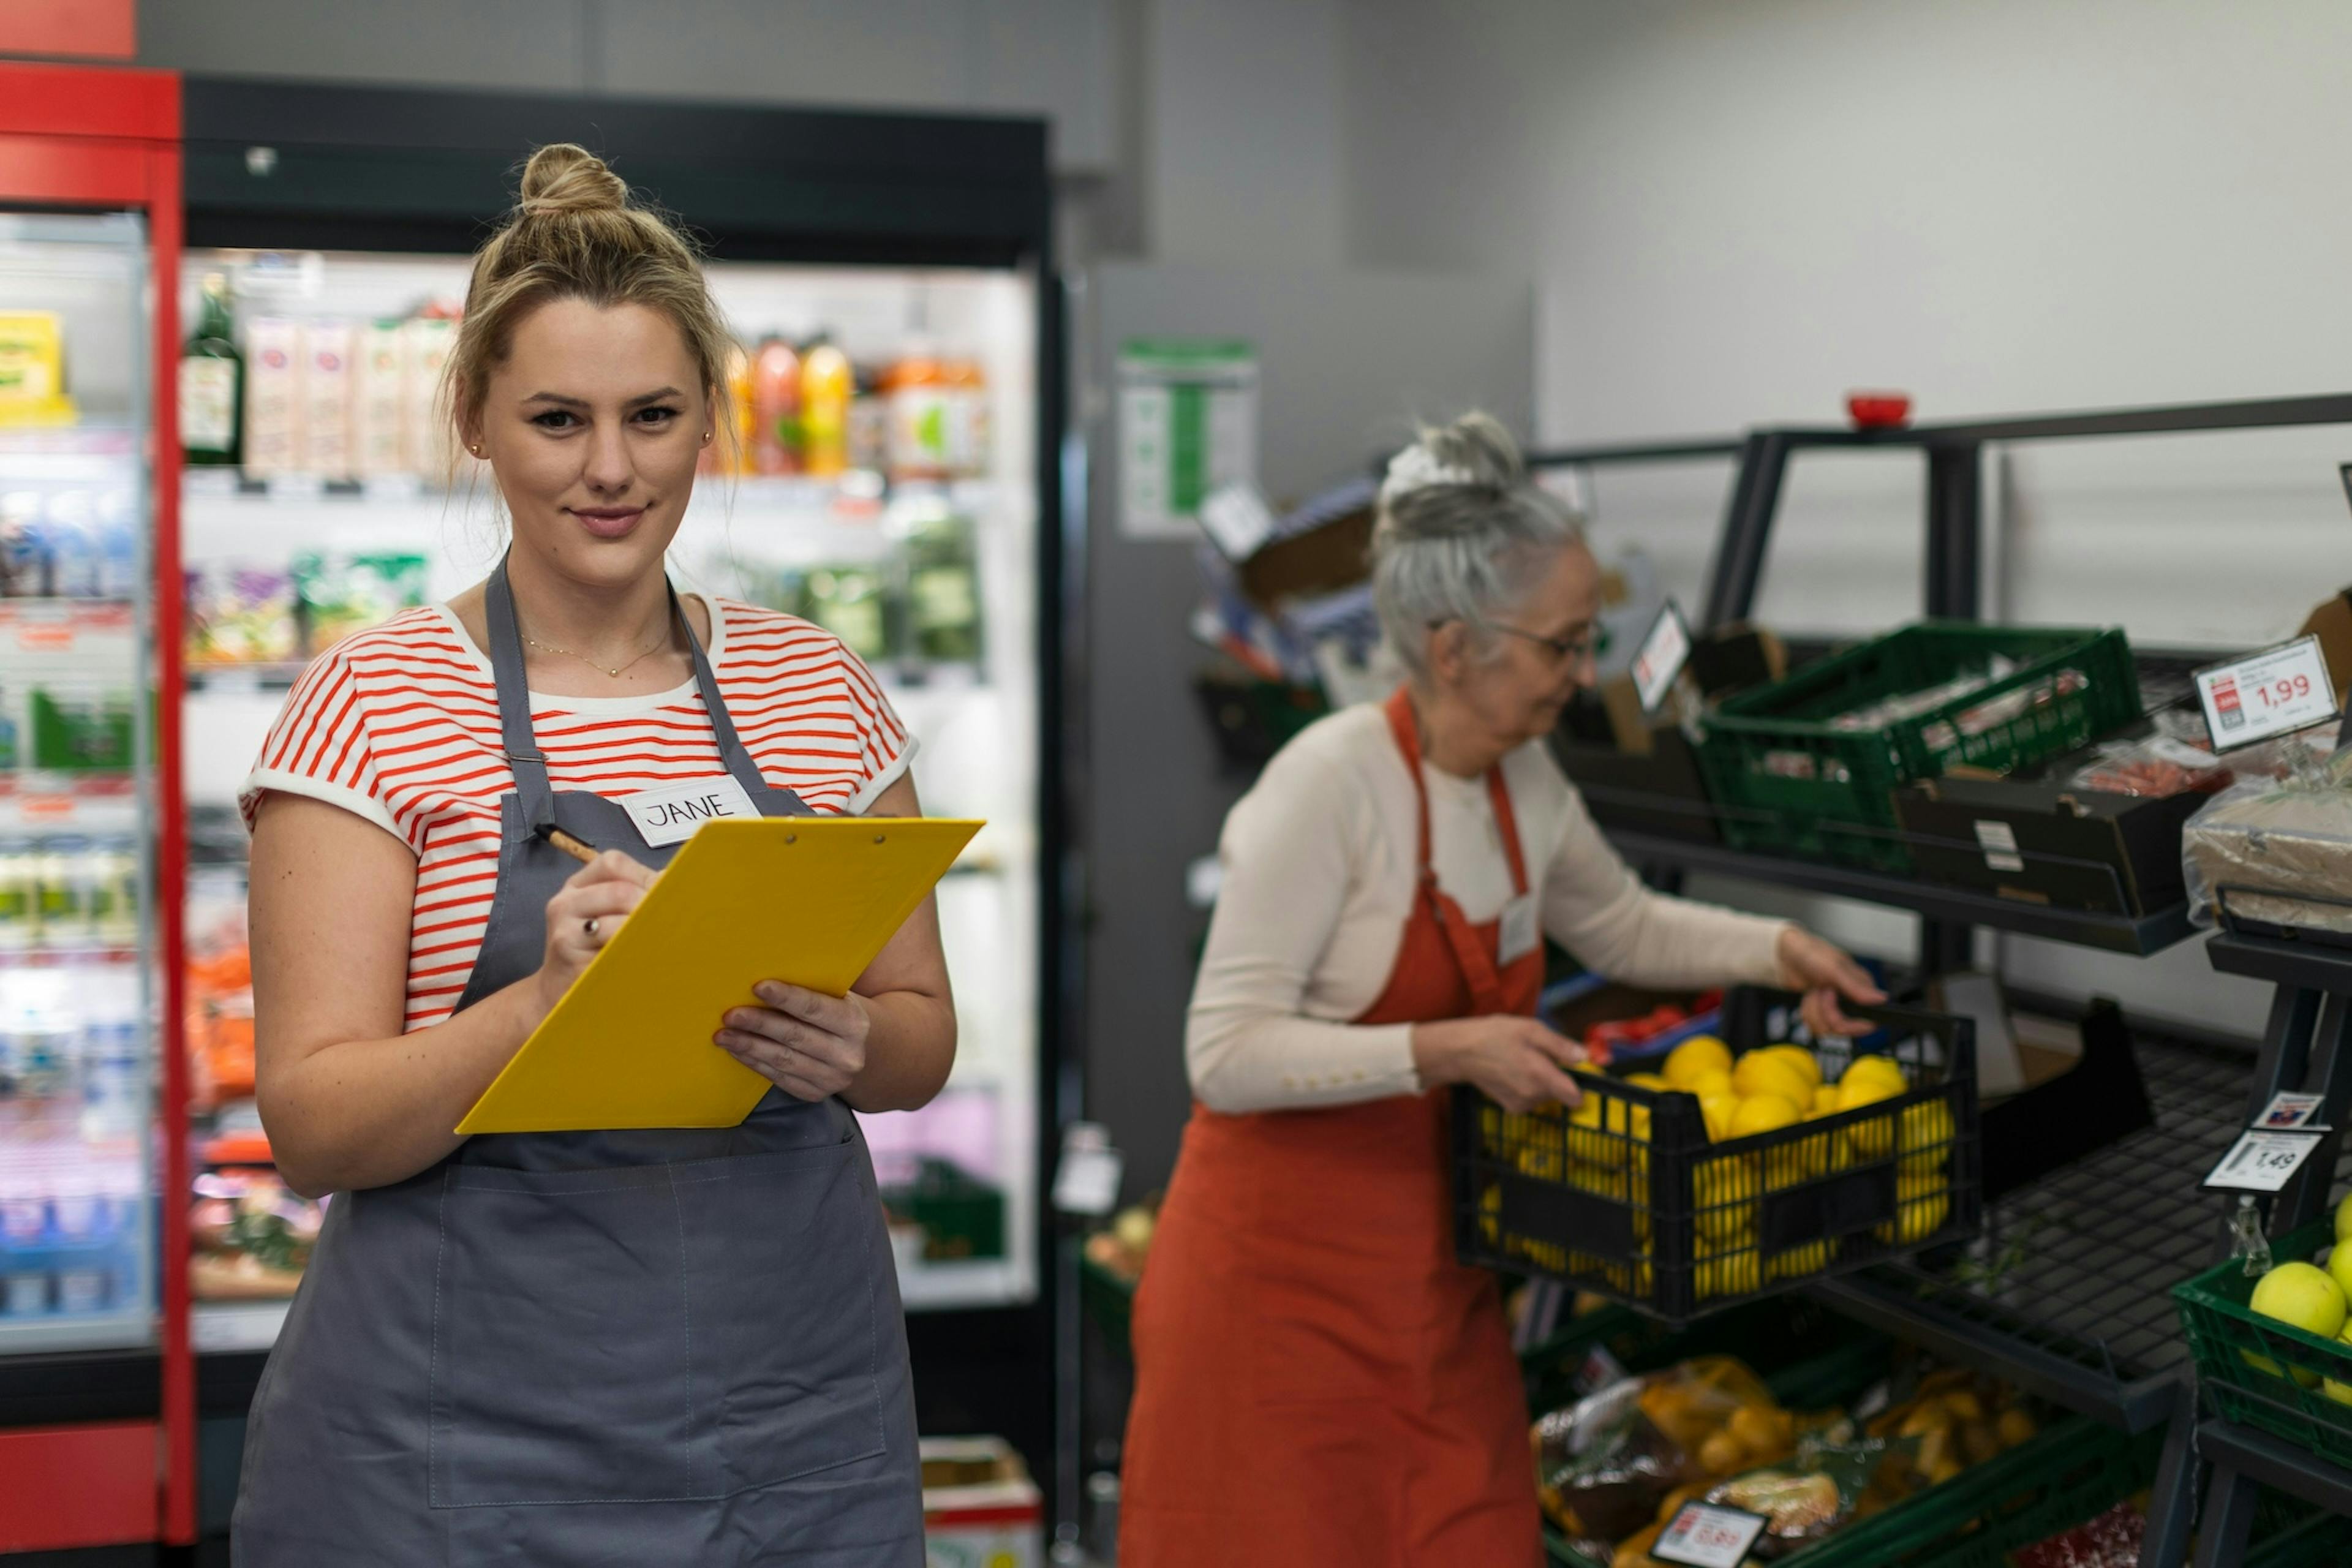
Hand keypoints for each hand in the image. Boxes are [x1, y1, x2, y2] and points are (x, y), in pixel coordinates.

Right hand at [535, 851, 657, 1014]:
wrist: (556, 990)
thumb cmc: (590, 949)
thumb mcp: (605, 914)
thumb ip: (633, 894)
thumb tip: (670, 881)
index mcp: (577, 886)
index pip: (613, 863)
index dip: (644, 876)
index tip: (662, 895)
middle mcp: (565, 904)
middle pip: (620, 891)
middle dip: (650, 906)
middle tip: (668, 923)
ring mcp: (565, 933)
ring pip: (619, 923)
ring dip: (646, 932)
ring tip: (658, 940)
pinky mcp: (573, 963)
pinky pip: (614, 953)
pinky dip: (636, 954)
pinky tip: (644, 959)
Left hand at [716, 981, 869, 1101]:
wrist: (862, 1051)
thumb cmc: (837, 1013)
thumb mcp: (837, 998)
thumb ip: (812, 990)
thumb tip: (764, 981)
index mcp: (854, 1023)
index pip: (815, 1008)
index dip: (786, 997)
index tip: (757, 987)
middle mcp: (847, 1054)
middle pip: (795, 1036)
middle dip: (759, 1024)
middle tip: (730, 1015)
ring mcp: (832, 1079)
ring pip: (783, 1060)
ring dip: (749, 1046)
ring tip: (723, 1035)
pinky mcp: (815, 1094)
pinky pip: (778, 1077)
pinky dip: (755, 1063)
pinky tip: (737, 1051)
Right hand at [1412, 1015, 1586, 1113]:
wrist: (1462, 1052)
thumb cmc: (1497, 1035)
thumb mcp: (1531, 1029)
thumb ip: (1560, 1046)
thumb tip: (1584, 1057)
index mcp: (1541, 1075)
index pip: (1574, 1097)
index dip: (1579, 1087)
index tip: (1573, 1074)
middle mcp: (1533, 1095)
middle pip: (1560, 1091)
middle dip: (1554, 1074)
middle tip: (1535, 1055)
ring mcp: (1522, 1104)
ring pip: (1546, 1094)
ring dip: (1540, 1081)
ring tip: (1521, 1061)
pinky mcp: (1512, 1108)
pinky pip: (1532, 1099)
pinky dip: (1528, 1088)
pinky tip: (1513, 1073)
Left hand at [1776, 926, 1885, 1038]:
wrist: (1784, 956)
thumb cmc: (1811, 954)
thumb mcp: (1834, 968)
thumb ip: (1856, 986)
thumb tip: (1882, 999)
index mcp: (1862, 988)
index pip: (1869, 1021)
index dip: (1850, 1022)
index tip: (1836, 1013)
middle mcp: (1851, 1000)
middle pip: (1845, 1028)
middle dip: (1827, 1013)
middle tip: (1820, 993)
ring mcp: (1835, 1007)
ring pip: (1828, 1029)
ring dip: (1814, 1011)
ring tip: (1813, 992)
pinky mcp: (1821, 1012)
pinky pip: (1816, 1026)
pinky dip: (1807, 1013)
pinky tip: (1807, 998)